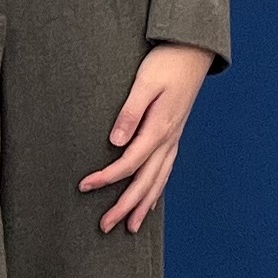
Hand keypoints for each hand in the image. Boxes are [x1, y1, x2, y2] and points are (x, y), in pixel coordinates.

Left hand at [81, 44, 213, 233]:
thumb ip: (130, 113)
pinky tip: (151, 199)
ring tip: (130, 227)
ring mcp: (174, 138)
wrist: (193, 50)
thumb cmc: (166, 62)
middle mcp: (169, 139)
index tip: (84, 186)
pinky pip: (166, 170)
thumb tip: (115, 142)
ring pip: (159, 180)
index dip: (107, 177)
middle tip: (105, 226)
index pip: (129, 162)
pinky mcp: (175, 134)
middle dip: (125, 206)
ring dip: (144, 205)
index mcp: (159, 128)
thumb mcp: (144, 82)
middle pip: (146, 181)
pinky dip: (158, 189)